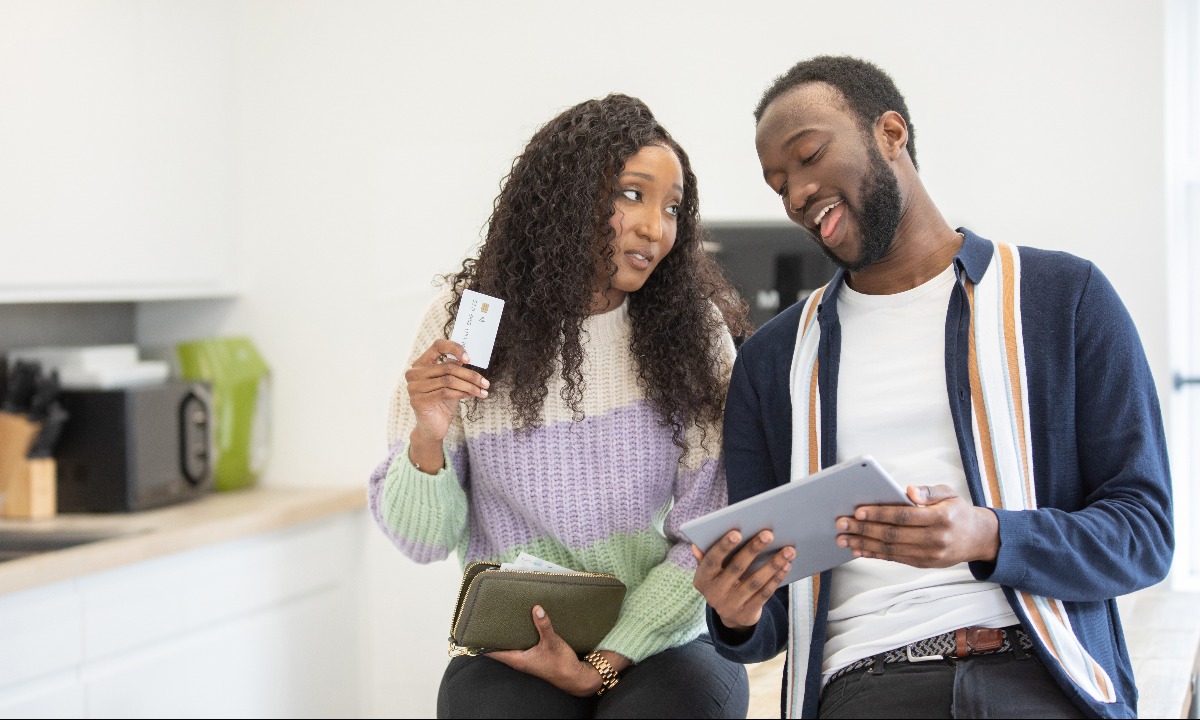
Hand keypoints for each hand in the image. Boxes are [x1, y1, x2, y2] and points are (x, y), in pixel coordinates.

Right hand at [404, 339, 488, 471]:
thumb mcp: (451, 382)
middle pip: (448, 367)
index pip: (437, 346)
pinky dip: (462, 393)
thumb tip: (467, 357)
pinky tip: (471, 396)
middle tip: (485, 383)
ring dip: (470, 386)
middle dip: (470, 375)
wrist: (433, 427)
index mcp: (421, 363)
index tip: (469, 359)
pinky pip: (446, 392)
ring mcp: (414, 387)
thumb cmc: (442, 402)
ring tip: (482, 391)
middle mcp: (414, 373)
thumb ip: (455, 368)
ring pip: (449, 380)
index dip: (455, 348)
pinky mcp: (418, 400)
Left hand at [487, 606, 628, 696]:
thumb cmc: (561, 663)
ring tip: (501, 618)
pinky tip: (520, 625)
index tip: (476, 630)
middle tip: (488, 618)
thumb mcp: (552, 642)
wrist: (574, 677)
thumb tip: (536, 608)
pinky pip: (520, 645)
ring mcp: (526, 659)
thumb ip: (543, 625)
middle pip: (499, 648)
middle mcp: (519, 660)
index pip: (493, 652)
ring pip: (510, 646)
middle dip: (493, 635)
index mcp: (518, 659)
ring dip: (506, 635)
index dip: (483, 642)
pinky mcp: (533, 657)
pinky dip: (517, 636)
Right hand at [691, 530, 794, 634]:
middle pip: (736, 568)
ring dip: (773, 565)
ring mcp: (731, 605)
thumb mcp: (710, 572)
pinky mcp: (747, 614)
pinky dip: (776, 579)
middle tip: (768, 534)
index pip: (712, 560)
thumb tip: (695, 546)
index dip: (723, 546)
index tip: (737, 532)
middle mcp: (714, 593)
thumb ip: (705, 558)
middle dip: (753, 549)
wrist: (730, 616)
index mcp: (703, 579)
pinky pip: (764, 594)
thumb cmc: (721, 582)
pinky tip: (786, 566)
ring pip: (755, 581)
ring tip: (788, 550)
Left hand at [835, 484, 999, 566]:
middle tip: (841, 524)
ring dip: (863, 544)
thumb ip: (928, 491)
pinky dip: (874, 554)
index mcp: (941, 518)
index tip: (858, 511)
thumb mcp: (949, 494)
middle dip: (863, 529)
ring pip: (890, 550)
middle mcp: (935, 539)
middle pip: (892, 534)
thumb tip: (908, 491)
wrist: (979, 538)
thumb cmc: (958, 511)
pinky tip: (858, 550)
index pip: (903, 516)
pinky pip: (895, 559)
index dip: (879, 514)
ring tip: (843, 539)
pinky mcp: (924, 564)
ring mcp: (929, 555)